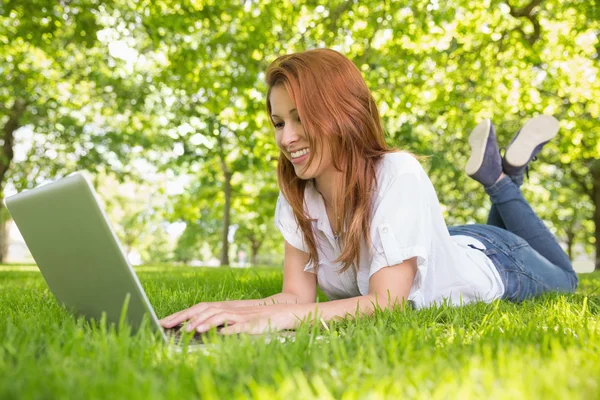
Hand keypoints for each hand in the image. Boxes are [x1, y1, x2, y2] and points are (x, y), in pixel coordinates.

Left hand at [163, 303, 299, 334]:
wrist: (280, 313)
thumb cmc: (255, 318)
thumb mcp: (233, 319)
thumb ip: (218, 321)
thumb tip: (199, 328)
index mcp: (222, 308)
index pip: (197, 309)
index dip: (180, 315)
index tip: (163, 322)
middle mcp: (228, 309)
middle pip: (203, 309)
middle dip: (185, 317)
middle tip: (168, 325)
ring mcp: (239, 315)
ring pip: (219, 316)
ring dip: (205, 322)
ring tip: (192, 330)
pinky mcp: (251, 323)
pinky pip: (239, 326)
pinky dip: (229, 329)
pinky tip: (221, 333)